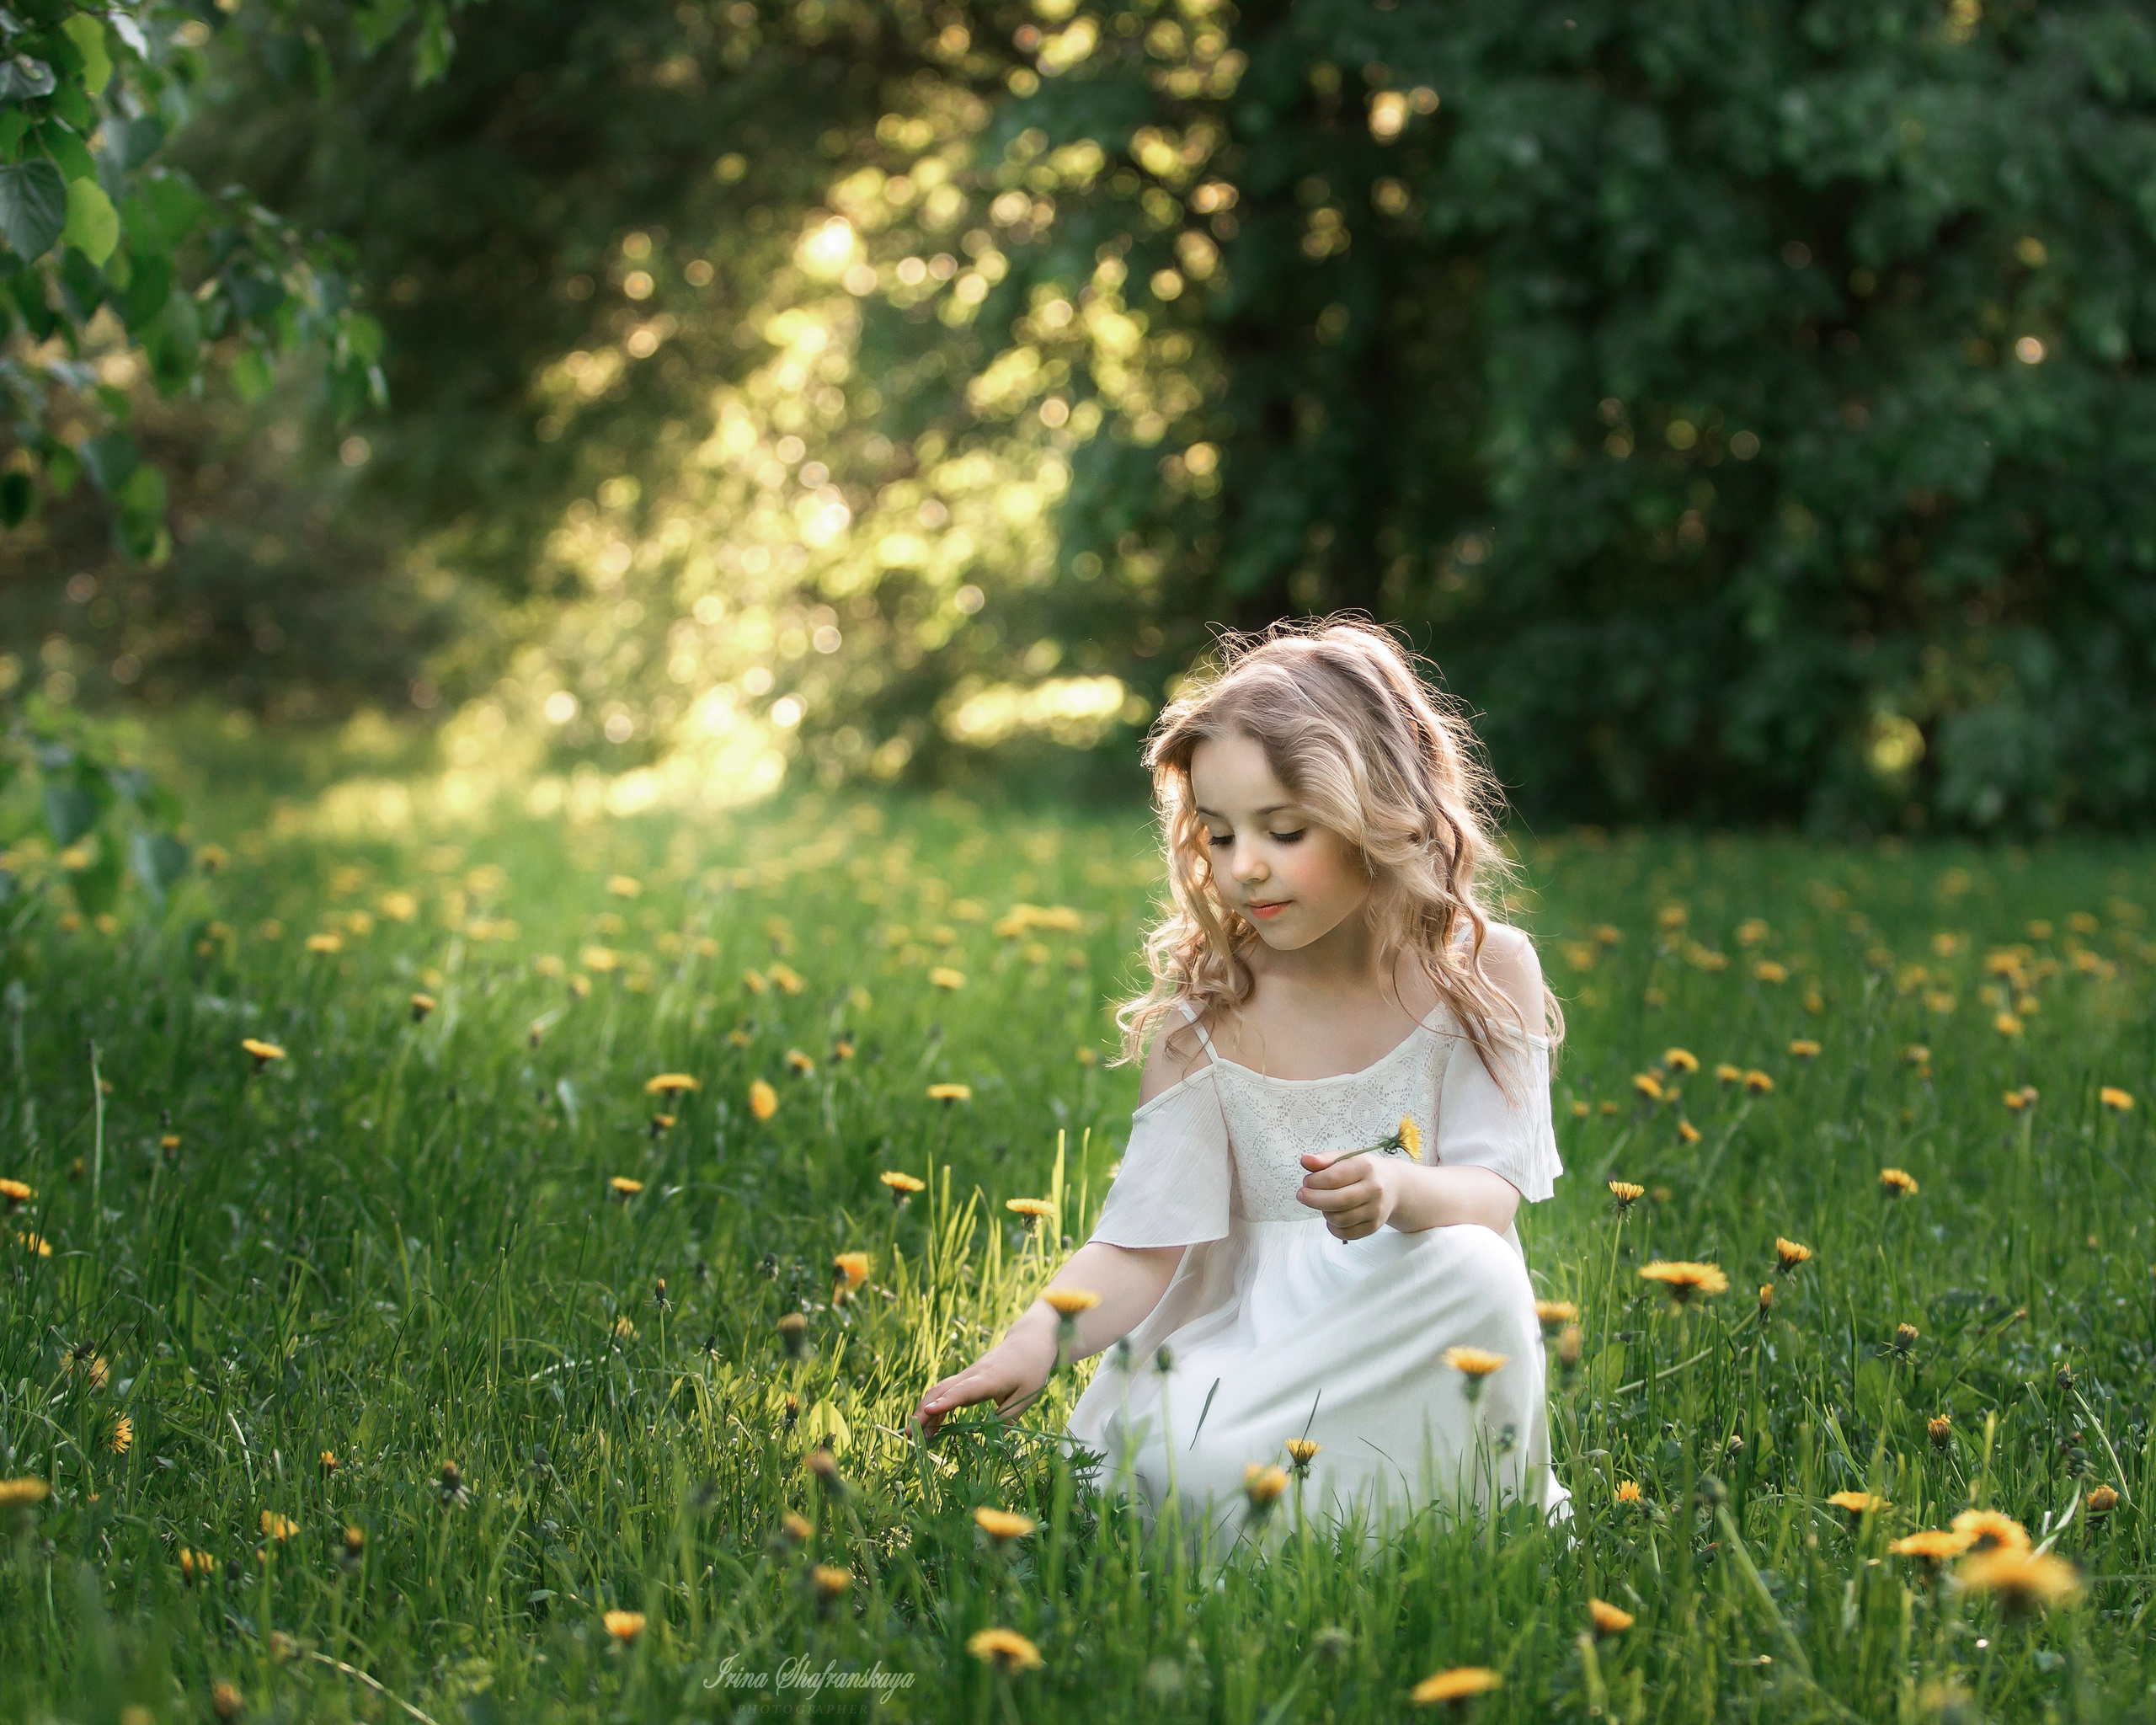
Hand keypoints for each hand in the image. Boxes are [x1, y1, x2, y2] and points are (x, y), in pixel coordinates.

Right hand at [910, 1330, 1056, 1439]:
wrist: (1029, 1343)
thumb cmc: (1031, 1369)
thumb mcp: (1027, 1396)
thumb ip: (1009, 1417)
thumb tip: (993, 1441)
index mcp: (990, 1378)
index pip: (964, 1391)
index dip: (946, 1402)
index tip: (928, 1412)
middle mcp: (973, 1375)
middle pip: (942, 1391)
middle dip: (923, 1412)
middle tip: (909, 1435)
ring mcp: (967, 1375)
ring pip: (940, 1392)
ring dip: (925, 1412)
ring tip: (916, 1438)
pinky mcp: (966, 1379)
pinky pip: (946, 1393)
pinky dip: (935, 1409)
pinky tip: (931, 1428)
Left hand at [1297, 1148, 1403, 1240]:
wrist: (1394, 1186)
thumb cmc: (1364, 1171)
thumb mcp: (1346, 1158)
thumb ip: (1324, 1159)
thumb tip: (1305, 1160)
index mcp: (1365, 1167)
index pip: (1333, 1178)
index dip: (1313, 1182)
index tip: (1306, 1182)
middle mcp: (1374, 1189)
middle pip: (1336, 1201)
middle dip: (1313, 1199)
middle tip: (1303, 1195)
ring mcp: (1375, 1210)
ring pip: (1339, 1219)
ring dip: (1324, 1212)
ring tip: (1323, 1203)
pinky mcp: (1373, 1226)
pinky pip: (1346, 1234)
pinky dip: (1333, 1227)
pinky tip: (1332, 1215)